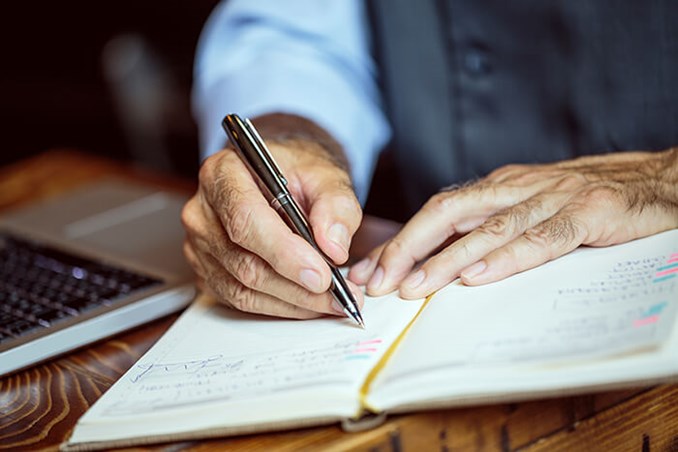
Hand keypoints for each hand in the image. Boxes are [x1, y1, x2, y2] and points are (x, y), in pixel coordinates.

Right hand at [182, 114, 363, 317]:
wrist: (280, 179)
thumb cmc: (296, 173)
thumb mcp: (325, 175)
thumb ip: (335, 205)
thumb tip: (334, 246)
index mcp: (223, 173)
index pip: (245, 219)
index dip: (284, 253)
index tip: (321, 275)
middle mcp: (202, 211)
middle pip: (244, 262)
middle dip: (297, 286)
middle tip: (338, 294)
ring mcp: (200, 245)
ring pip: (243, 288)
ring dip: (292, 302)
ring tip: (331, 301)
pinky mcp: (207, 271)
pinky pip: (240, 300)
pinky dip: (280, 306)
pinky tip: (308, 302)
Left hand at [349, 148, 677, 297]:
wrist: (660, 179)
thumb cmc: (590, 199)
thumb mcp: (531, 209)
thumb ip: (492, 230)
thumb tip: (444, 264)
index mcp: (500, 188)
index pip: (437, 213)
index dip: (400, 241)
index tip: (368, 270)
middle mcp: (517, 188)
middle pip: (447, 212)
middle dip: (406, 247)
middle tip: (376, 281)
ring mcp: (553, 197)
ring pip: (488, 227)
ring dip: (444, 259)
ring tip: (413, 286)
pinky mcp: (591, 212)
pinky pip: (544, 236)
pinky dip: (508, 257)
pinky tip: (477, 277)